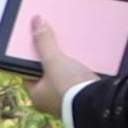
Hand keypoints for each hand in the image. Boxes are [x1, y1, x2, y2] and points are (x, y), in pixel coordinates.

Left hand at [7, 0, 127, 92]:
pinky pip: (79, 80)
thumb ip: (44, 42)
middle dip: (52, 60)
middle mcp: (50, 100)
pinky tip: (86, 62)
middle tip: (55, 44)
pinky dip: (81, 71)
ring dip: (68, 65)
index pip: (28, 72)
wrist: (98, 106)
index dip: (31, 57)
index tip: (35, 44)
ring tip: (72, 50)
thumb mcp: (53, 61)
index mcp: (37, 95)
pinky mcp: (84, 98)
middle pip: (47, 74)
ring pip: (64, 77)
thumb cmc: (70, 88)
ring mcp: (68, 100)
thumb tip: (36, 22)